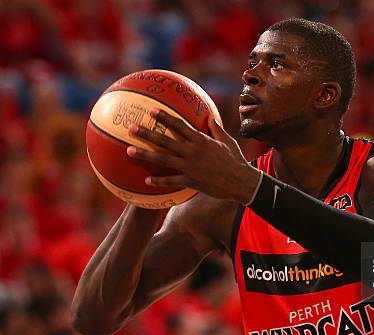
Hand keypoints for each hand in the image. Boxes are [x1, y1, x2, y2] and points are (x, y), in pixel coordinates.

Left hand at [126, 108, 259, 203]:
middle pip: (165, 140)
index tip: (151, 110)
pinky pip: (171, 181)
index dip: (164, 117)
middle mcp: (192, 151)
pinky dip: (159, 181)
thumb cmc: (235, 160)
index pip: (179, 125)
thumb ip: (217, 129)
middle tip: (130, 127)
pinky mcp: (191, 181)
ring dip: (145, 154)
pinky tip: (146, 180)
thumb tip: (211, 116)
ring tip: (128, 150)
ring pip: (163, 159)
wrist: (241, 181)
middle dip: (147, 133)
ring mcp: (190, 166)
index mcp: (200, 140)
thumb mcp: (228, 141)